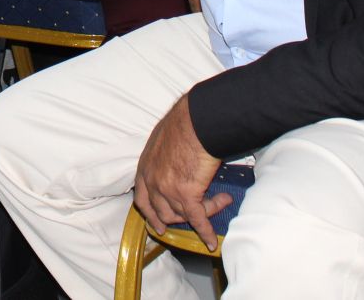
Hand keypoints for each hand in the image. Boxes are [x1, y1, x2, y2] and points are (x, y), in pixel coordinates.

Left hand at [134, 96, 228, 250]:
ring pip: (184, 214)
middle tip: (196, 215)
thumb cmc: (184, 123)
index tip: (158, 224)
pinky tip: (213, 241)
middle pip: (162, 212)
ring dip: (203, 213)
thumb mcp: (163, 139)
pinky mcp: (187, 195)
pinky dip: (206, 232)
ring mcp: (167, 191)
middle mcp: (152, 181)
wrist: (196, 122)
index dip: (151, 214)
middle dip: (179, 217)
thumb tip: (177, 159)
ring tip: (221, 201)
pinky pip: (198, 219)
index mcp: (144, 167)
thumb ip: (164, 155)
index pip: (142, 199)